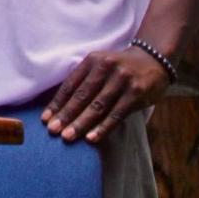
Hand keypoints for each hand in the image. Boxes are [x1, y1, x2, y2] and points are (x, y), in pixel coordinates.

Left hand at [41, 46, 169, 142]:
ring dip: (81, 123)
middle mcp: (105, 68)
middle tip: (53, 130)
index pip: (70, 85)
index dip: (57, 103)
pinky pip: (116, 114)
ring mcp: (122, 80)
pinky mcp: (136, 93)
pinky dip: (103, 127)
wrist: (153, 60)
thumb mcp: (100, 66)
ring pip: (98, 106)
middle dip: (65, 115)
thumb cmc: (119, 68)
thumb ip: (84, 81)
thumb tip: (60, 105)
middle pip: (81, 96)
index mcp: (92, 61)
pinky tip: (91, 138)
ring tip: (68, 136)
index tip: (45, 119)